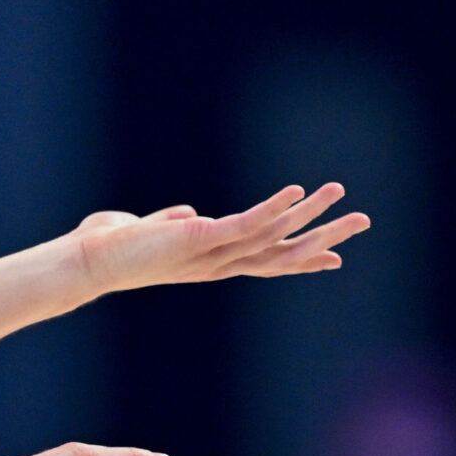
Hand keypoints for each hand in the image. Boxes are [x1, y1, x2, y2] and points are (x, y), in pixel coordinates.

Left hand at [66, 183, 368, 302]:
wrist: (90, 258)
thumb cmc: (114, 246)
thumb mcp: (153, 232)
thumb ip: (173, 224)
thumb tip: (185, 215)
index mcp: (214, 262)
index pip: (267, 261)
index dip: (302, 259)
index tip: (337, 258)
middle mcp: (220, 263)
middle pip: (284, 253)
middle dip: (326, 238)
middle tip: (364, 222)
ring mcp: (214, 253)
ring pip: (275, 236)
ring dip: (311, 215)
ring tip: (341, 193)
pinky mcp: (202, 239)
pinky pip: (247, 224)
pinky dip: (274, 208)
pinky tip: (297, 191)